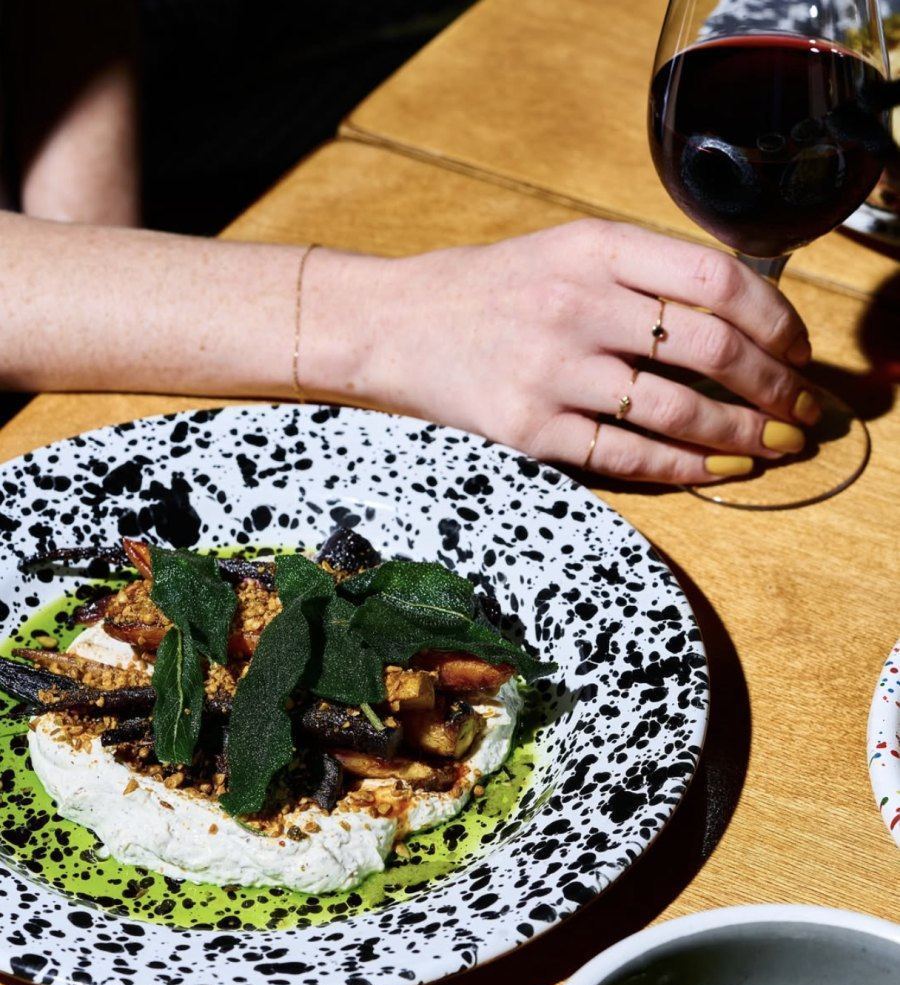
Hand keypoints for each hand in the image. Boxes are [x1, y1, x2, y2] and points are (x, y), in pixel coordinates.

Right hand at [335, 220, 817, 483]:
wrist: (393, 323)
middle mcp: (575, 304)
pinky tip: (712, 473)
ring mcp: (551, 371)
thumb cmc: (486, 289)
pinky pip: (627, 457)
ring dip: (739, 437)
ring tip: (769, 449)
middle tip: (800, 413)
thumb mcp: (564, 251)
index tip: (796, 349)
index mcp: (592, 247)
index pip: (713, 278)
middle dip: (772, 388)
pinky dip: (682, 470)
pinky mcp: (529, 429)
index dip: (774, 318)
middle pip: (710, 348)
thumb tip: (737, 317)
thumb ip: (641, 271)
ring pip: (677, 411)